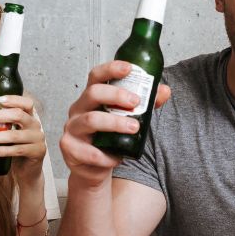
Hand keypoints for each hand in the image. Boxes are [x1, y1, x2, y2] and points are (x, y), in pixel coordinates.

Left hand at [0, 95, 46, 185]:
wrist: (28, 170)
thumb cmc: (15, 147)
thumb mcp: (5, 134)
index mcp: (30, 116)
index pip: (26, 102)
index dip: (13, 99)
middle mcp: (36, 124)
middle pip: (18, 115)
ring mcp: (38, 138)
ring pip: (15, 135)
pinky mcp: (37, 151)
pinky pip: (18, 150)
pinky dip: (4, 150)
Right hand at [60, 61, 171, 184]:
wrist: (92, 168)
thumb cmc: (108, 138)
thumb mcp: (126, 118)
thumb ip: (145, 105)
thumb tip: (164, 91)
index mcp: (92, 97)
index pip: (96, 76)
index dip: (111, 69)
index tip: (129, 68)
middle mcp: (79, 109)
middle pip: (93, 93)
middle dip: (116, 95)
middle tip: (136, 102)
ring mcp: (72, 128)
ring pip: (91, 120)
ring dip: (115, 123)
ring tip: (134, 128)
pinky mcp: (70, 148)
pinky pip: (89, 151)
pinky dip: (106, 155)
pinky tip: (118, 157)